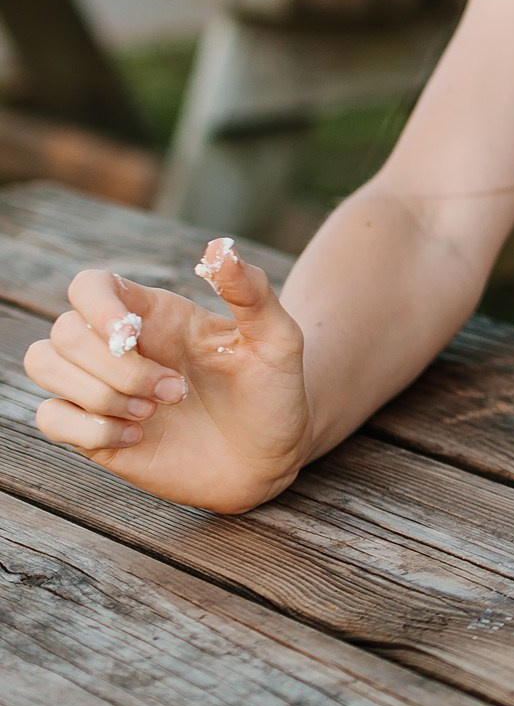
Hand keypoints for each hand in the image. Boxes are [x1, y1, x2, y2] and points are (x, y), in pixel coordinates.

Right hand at [21, 243, 312, 514]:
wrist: (269, 457)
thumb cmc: (273, 392)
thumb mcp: (277, 338)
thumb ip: (252, 291)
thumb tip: (222, 248)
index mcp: (156, 314)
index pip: (90, 286)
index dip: (96, 306)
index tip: (131, 336)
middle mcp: (120, 346)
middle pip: (65, 330)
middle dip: (116, 367)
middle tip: (175, 392)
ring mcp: (102, 387)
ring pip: (44, 365)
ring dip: (97, 394)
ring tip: (150, 413)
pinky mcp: (92, 430)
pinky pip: (49, 417)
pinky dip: (88, 429)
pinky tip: (136, 438)